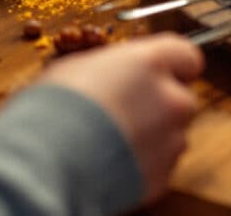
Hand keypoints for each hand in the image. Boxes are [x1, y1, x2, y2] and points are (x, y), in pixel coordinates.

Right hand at [41, 34, 204, 202]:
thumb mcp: (77, 67)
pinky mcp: (162, 174)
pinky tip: (111, 163)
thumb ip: (115, 67)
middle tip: (126, 112)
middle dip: (160, 105)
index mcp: (151, 63)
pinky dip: (143, 164)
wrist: (43, 164)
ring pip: (173, 133)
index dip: (174, 65)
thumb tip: (117, 72)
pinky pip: (160, 164)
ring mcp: (171, 140)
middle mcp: (171, 99)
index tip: (160, 73)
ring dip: (152, 136)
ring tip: (111, 141)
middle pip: (181, 97)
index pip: (188, 55)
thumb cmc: (50, 110)